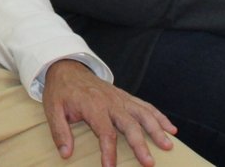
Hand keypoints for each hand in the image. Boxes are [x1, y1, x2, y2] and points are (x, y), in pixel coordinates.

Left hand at [42, 59, 176, 166]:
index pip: (105, 132)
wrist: (67, 67)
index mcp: (93, 106)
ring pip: (143, 113)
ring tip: (168, 146)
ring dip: (157, 129)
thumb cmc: (61, 90)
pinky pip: (145, 105)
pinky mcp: (125, 96)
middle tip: (149, 163)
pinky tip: (171, 129)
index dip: (108, 151)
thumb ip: (59, 131)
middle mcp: (110, 102)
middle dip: (140, 145)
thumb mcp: (52, 109)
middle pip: (129, 124)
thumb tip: (66, 153)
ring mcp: (120, 98)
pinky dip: (159, 116)